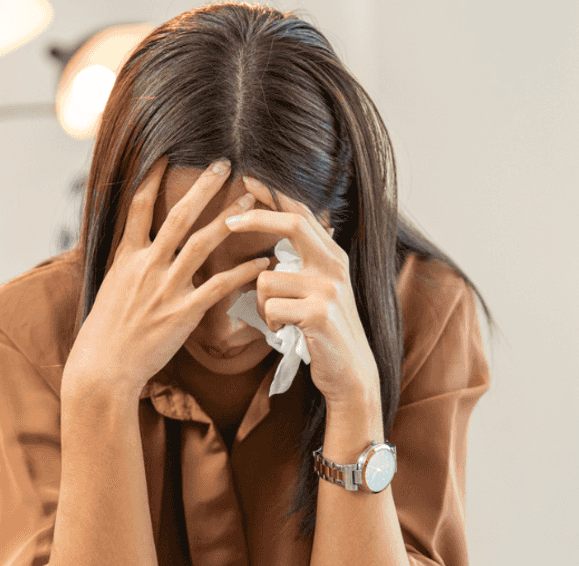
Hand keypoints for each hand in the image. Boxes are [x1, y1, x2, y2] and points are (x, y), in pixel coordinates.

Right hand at [65, 156, 263, 395]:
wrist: (102, 368)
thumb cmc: (106, 333)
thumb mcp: (111, 290)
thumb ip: (129, 267)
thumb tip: (139, 252)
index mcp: (126, 257)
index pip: (138, 206)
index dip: (152, 178)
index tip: (167, 154)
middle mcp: (145, 266)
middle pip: (177, 216)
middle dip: (202, 188)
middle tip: (224, 164)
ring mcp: (165, 287)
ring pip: (201, 243)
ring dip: (228, 219)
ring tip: (250, 201)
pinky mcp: (183, 312)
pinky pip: (219, 285)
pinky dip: (243, 272)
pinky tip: (262, 262)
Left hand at [226, 175, 380, 408]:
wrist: (351, 373)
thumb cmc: (326, 333)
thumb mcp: (321, 290)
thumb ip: (304, 263)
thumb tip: (275, 241)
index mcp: (333, 256)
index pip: (302, 214)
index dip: (274, 195)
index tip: (248, 179)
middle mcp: (335, 266)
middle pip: (293, 225)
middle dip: (255, 219)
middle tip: (228, 222)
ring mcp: (330, 288)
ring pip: (267, 279)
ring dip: (263, 304)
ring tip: (280, 320)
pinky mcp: (319, 313)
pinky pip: (271, 307)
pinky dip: (270, 322)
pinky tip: (287, 332)